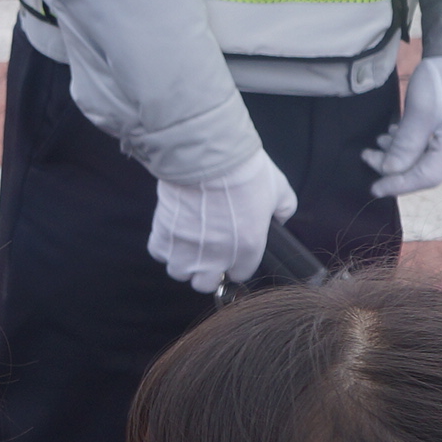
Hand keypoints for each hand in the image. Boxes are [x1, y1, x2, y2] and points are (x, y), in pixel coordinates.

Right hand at [147, 149, 297, 292]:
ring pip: (179, 272)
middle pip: (205, 284)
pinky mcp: (164, 234)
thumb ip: (282, 210)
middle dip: (207, 272)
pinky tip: (172, 232)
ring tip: (188, 244)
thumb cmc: (244, 172)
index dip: (237, 264)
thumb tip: (278, 217)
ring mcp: (187, 248)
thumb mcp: (279, 190)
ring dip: (183, 261)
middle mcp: (217, 255)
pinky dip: (164, 246)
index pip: (240, 275)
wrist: (206, 157)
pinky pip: (159, 253)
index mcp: (249, 248)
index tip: (233, 252)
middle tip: (209, 252)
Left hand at [364, 54, 441, 197]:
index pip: (426, 177)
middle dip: (394, 166)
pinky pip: (434, 146)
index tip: (373, 189)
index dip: (398, 185)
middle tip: (367, 155)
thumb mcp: (420, 111)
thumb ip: (405, 145)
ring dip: (401, 153)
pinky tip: (396, 133)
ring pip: (428, 157)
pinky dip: (412, 144)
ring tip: (379, 141)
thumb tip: (390, 171)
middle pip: (426, 169)